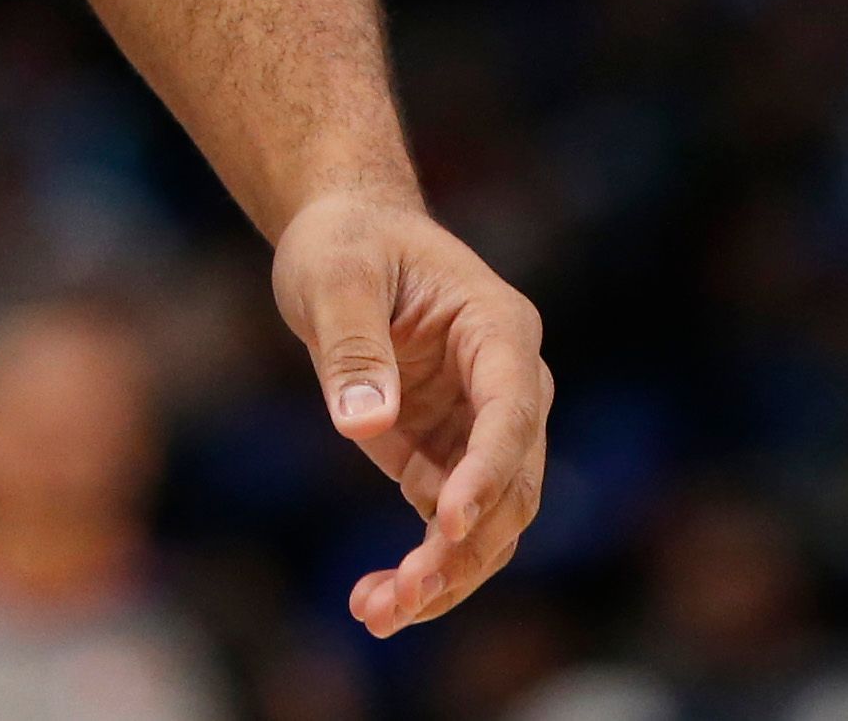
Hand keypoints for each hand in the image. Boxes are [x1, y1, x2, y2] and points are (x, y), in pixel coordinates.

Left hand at [271, 184, 550, 635]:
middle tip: (403, 597)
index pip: (511, 414)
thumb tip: (365, 429)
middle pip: (511, 487)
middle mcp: (509, 388)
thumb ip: (354, 346)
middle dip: (463, 548)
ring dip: (445, 575)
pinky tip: (375, 601)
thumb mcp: (336, 274)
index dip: (485, 473)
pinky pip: (448, 526)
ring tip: (379, 613)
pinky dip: (422, 567)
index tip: (446, 522)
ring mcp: (482, 429)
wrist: (345, 235)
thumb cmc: (347, 240)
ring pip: (489, 523)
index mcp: (499, 332)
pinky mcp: (446, 456)